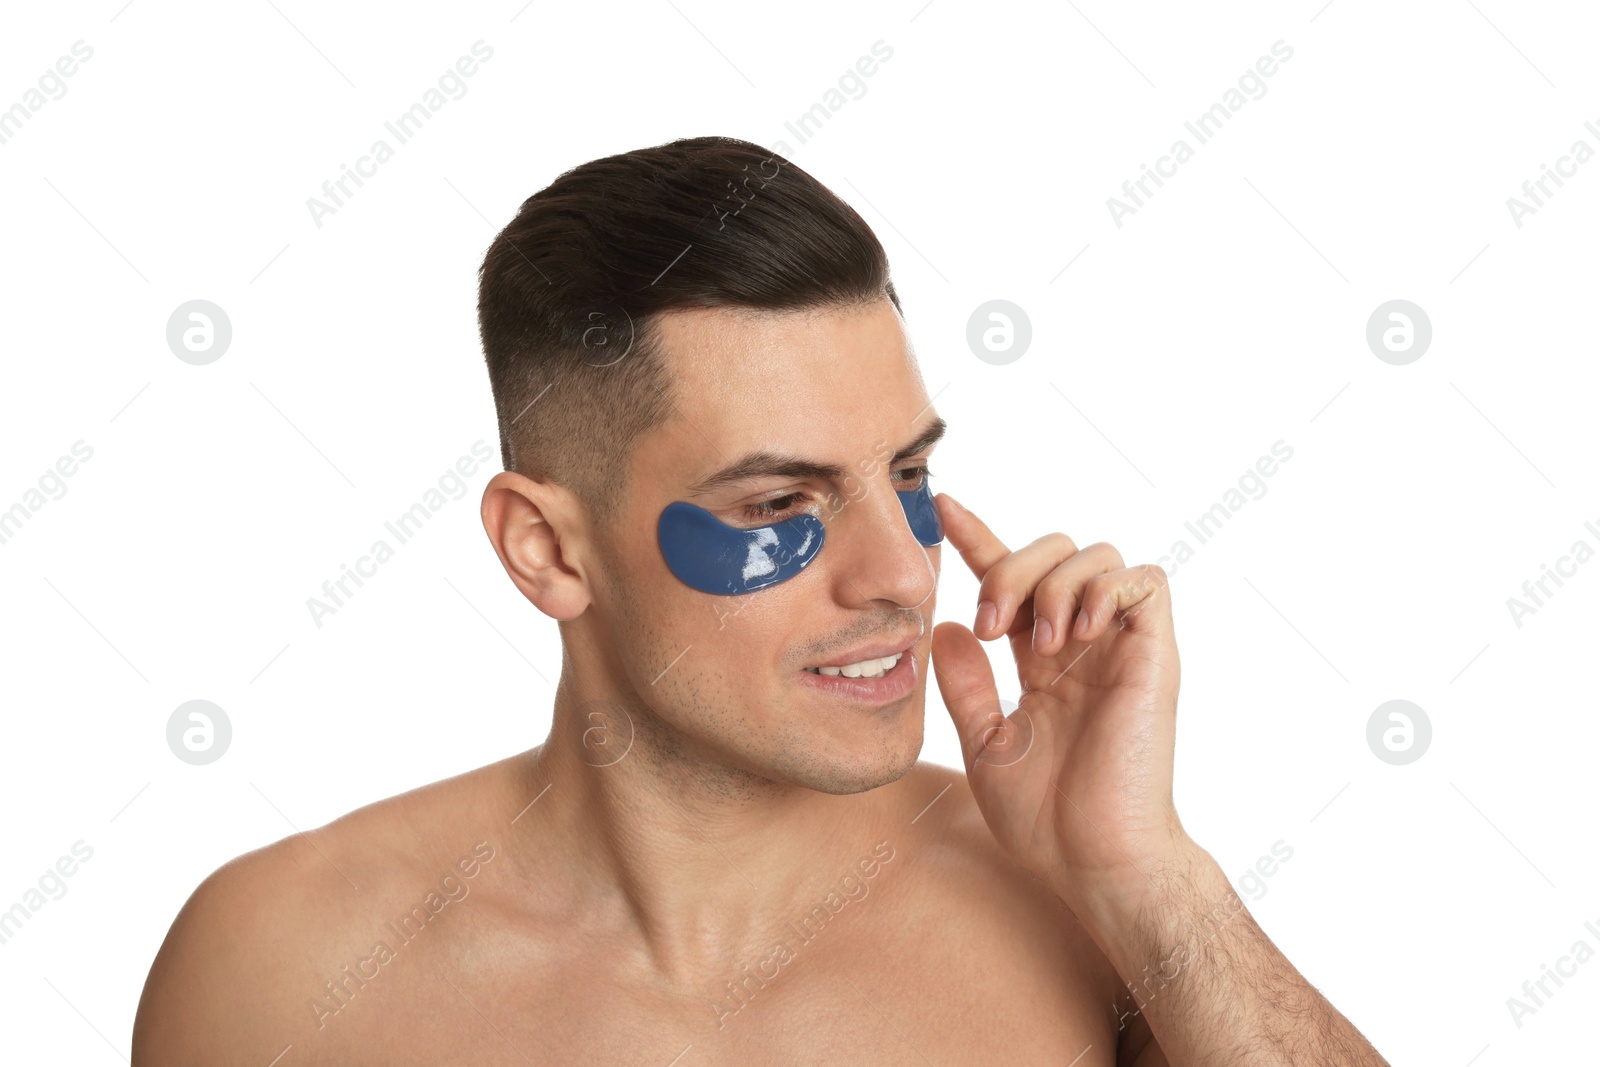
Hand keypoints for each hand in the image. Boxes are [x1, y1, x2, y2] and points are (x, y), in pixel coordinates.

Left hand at [929, 493, 1191, 925]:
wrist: (1093, 859)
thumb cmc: (1046, 818)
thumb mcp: (985, 743)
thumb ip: (965, 685)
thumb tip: (946, 624)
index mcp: (1042, 661)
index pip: (1013, 579)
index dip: (979, 537)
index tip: (942, 508)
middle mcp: (1084, 644)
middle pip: (1055, 551)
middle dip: (1011, 567)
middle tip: (991, 625)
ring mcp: (1121, 646)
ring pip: (1098, 554)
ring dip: (1055, 582)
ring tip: (1037, 644)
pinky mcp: (1155, 654)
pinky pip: (1146, 580)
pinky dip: (1105, 588)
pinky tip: (1076, 633)